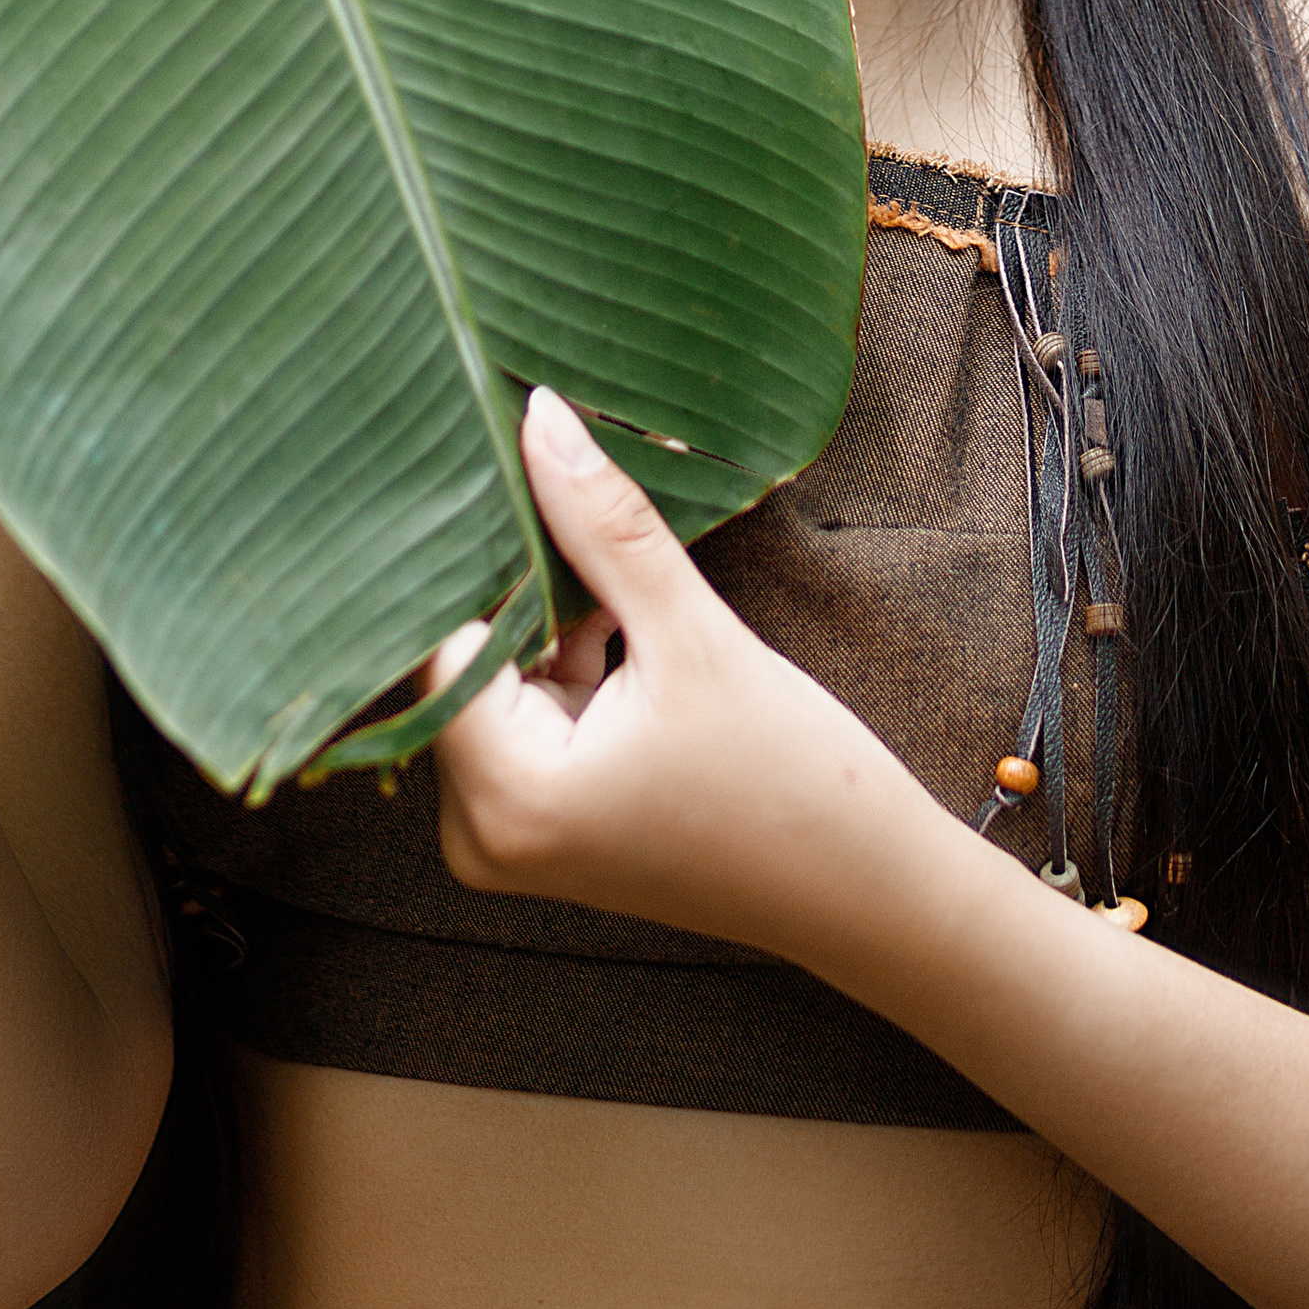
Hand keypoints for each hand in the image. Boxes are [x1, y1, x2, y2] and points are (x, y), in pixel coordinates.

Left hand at [429, 386, 953, 977]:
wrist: (865, 893)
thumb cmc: (792, 783)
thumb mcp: (693, 637)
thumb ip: (604, 527)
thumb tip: (539, 415)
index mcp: (504, 799)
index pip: (444, 636)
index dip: (485, 551)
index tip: (513, 467)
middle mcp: (481, 832)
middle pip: (464, 658)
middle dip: (524, 585)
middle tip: (582, 518)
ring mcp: (509, 835)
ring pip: (497, 678)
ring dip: (551, 621)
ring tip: (623, 594)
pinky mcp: (541, 825)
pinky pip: (524, 713)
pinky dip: (566, 662)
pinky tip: (626, 635)